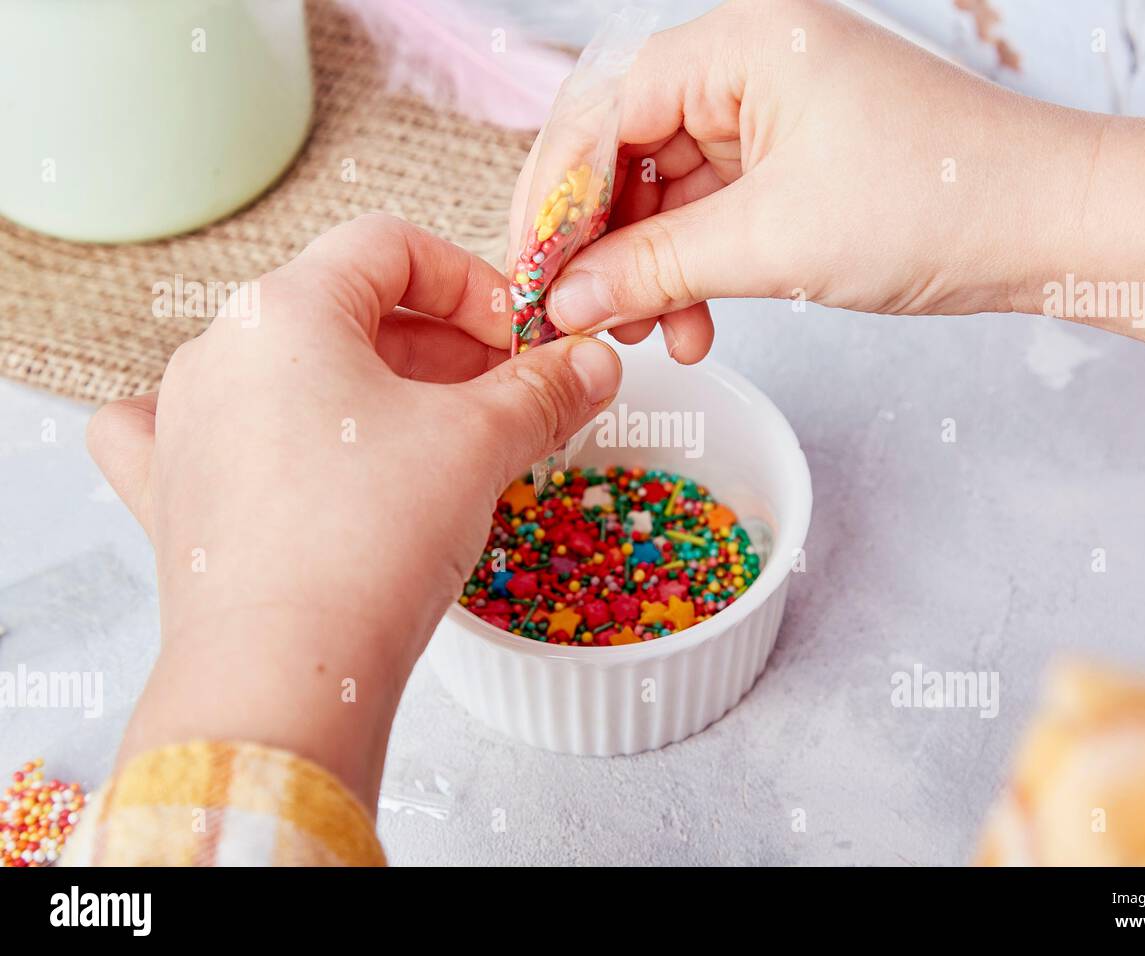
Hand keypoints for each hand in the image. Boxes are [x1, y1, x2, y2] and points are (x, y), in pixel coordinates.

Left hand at [87, 214, 621, 804]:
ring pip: (289, 371)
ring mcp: (184, 424)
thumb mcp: (479, 444)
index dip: (472, 282)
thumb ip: (544, 390)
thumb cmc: (370, 537)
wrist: (283, 672)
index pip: (390, 247)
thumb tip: (594, 363)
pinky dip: (251, 428)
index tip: (521, 338)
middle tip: (504, 393)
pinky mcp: (172, 495)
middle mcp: (218, 352)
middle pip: (345, 309)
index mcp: (284, 309)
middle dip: (439, 345)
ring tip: (437, 438)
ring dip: (372, 388)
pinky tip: (276, 445)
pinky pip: (203, 433)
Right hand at [536, 0, 1144, 365]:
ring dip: (652, 271)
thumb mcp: (772, 241)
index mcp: (740, 44)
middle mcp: (749, 66)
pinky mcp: (796, 165)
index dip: (557, 197)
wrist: (1053, 227)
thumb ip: (654, 267)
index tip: (532, 274)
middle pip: (629, 152)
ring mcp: (773, 116)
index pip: (604, 110)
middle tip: (583, 317)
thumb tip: (567, 298)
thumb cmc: (937, 202)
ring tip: (652, 336)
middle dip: (605, 244)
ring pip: (670, 193)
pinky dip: (697, 272)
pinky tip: (696, 326)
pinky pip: (715, 215)